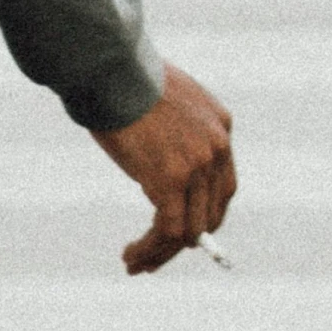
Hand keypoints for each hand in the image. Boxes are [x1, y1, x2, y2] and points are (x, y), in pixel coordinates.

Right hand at [91, 62, 235, 274]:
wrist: (109, 67)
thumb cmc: (124, 79)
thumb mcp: (166, 102)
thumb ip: (177, 134)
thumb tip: (161, 174)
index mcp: (221, 124)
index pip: (221, 185)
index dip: (202, 214)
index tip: (182, 231)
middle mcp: (217, 146)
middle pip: (211, 212)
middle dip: (186, 240)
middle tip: (158, 254)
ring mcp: (197, 164)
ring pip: (190, 230)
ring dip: (163, 253)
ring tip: (137, 263)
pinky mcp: (170, 180)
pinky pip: (167, 231)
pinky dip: (151, 250)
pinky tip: (132, 256)